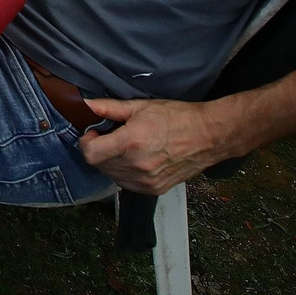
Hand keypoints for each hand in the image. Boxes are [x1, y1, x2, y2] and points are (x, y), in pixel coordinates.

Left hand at [78, 98, 229, 195]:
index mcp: (131, 143)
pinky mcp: (154, 189)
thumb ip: (110, 108)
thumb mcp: (141, 107)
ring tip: (126, 146)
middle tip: (111, 136)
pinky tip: (136, 158)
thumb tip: (87, 106)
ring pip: (112, 175)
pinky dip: (124, 172)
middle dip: (98, 150)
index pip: (90, 154)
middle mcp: (138, 166)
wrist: (209, 136)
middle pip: (99, 165)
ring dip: (111, 162)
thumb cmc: (178, 118)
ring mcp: (147, 181)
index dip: (86, 142)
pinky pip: (127, 184)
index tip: (94, 133)